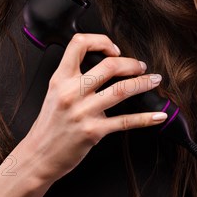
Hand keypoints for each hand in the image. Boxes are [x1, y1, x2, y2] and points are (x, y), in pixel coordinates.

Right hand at [25, 33, 166, 182]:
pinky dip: (146, 118)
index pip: (79, 44)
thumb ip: (72, 76)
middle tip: (141, 66)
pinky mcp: (93, 132)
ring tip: (154, 80)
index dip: (100, 41)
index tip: (113, 49)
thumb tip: (102, 65)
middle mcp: (71, 92)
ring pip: (121, 90)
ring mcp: (83, 112)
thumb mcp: (54, 91)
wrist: (39, 155)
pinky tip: (158, 115)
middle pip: (108, 65)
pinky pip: (125, 121)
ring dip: (143, 83)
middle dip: (131, 63)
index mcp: (60, 78)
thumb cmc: (49, 123)